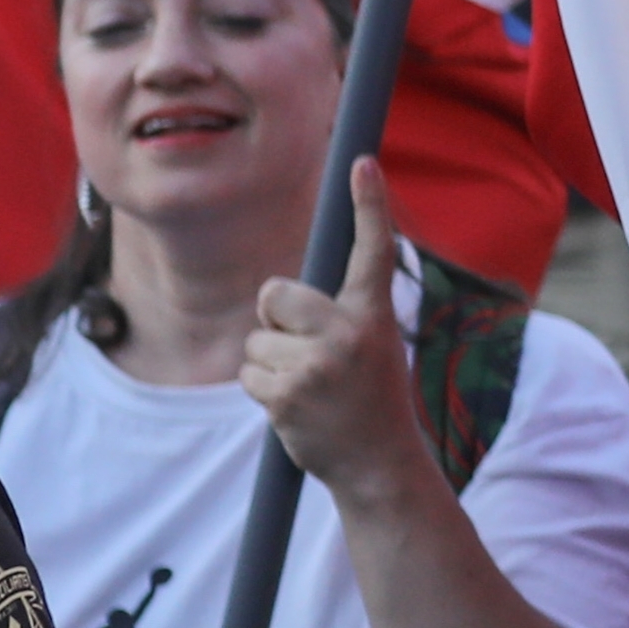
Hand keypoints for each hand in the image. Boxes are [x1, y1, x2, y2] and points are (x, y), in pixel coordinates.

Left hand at [237, 163, 443, 511]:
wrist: (379, 465)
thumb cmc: (371, 399)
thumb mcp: (372, 347)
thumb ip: (335, 317)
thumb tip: (277, 295)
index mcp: (375, 315)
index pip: (373, 250)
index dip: (370, 204)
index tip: (363, 162)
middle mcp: (349, 332)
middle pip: (274, 294)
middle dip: (276, 320)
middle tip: (308, 352)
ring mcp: (317, 363)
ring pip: (255, 340)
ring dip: (271, 364)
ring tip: (309, 389)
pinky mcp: (287, 393)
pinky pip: (249, 373)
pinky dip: (264, 391)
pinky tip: (296, 409)